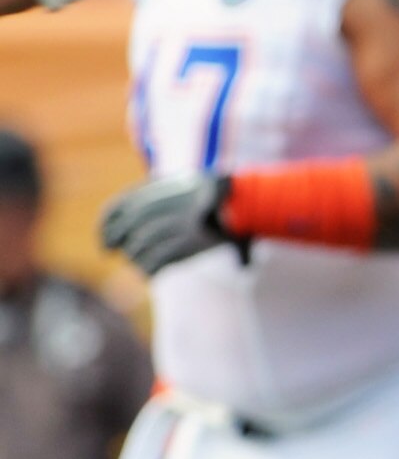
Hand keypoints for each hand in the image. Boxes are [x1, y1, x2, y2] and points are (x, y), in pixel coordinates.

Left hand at [98, 173, 234, 274]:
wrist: (235, 201)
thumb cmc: (212, 194)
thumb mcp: (179, 185)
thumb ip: (154, 198)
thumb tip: (133, 218)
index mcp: (146, 193)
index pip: (112, 214)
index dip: (104, 231)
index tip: (106, 243)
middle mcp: (149, 210)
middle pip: (120, 236)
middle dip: (119, 247)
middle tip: (120, 255)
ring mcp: (163, 228)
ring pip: (135, 253)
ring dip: (138, 261)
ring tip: (145, 263)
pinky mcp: (178, 247)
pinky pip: (152, 266)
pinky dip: (150, 271)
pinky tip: (153, 273)